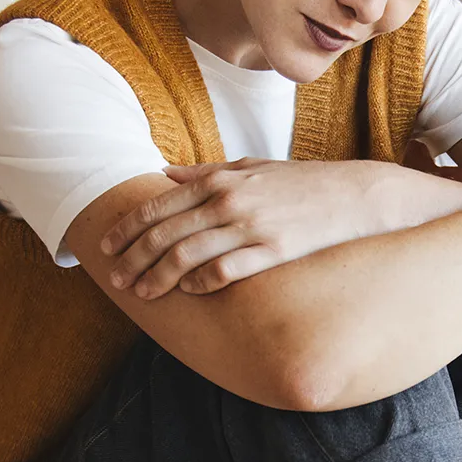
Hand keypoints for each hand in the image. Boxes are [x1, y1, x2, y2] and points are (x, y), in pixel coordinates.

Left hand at [100, 157, 384, 297]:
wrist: (354, 196)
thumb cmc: (301, 183)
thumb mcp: (251, 167)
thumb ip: (205, 172)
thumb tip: (165, 174)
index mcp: (220, 179)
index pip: (158, 205)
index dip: (126, 228)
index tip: (107, 246)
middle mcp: (229, 201)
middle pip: (164, 234)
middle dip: (133, 259)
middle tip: (116, 279)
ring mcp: (251, 227)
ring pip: (186, 255)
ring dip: (158, 278)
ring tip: (142, 294)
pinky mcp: (273, 252)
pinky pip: (224, 271)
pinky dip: (200, 283)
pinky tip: (188, 293)